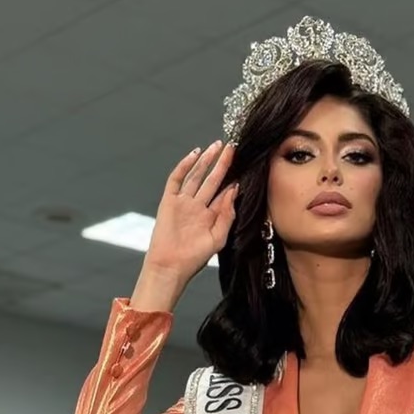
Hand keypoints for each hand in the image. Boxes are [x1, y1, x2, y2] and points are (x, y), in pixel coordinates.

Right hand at [142, 140, 238, 280]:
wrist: (170, 266)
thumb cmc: (194, 258)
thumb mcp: (219, 237)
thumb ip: (227, 215)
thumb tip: (234, 190)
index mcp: (211, 215)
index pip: (224, 192)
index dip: (233, 179)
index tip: (245, 165)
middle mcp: (198, 206)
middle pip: (212, 179)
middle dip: (223, 164)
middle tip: (232, 148)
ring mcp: (183, 202)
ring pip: (196, 176)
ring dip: (206, 160)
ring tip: (217, 146)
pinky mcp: (169, 201)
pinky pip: (176, 179)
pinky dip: (184, 166)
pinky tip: (195, 154)